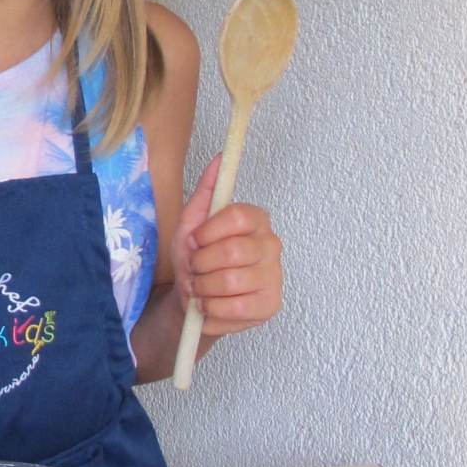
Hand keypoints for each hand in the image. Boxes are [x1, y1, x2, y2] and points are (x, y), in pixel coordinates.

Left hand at [173, 154, 283, 342]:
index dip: (209, 232)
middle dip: (201, 263)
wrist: (193, 298)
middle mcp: (271, 244)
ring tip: (199, 287)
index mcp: (256, 219)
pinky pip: (236, 308)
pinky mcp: (270, 305)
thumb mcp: (192, 222)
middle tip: (195, 268)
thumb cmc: (195, 257)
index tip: (195, 240)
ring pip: (231, 282)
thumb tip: (220, 158)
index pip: (238, 216)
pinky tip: (208, 304)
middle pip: (232, 251)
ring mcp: (274, 277)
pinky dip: (211, 308)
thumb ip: (207, 190)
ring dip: (203, 287)